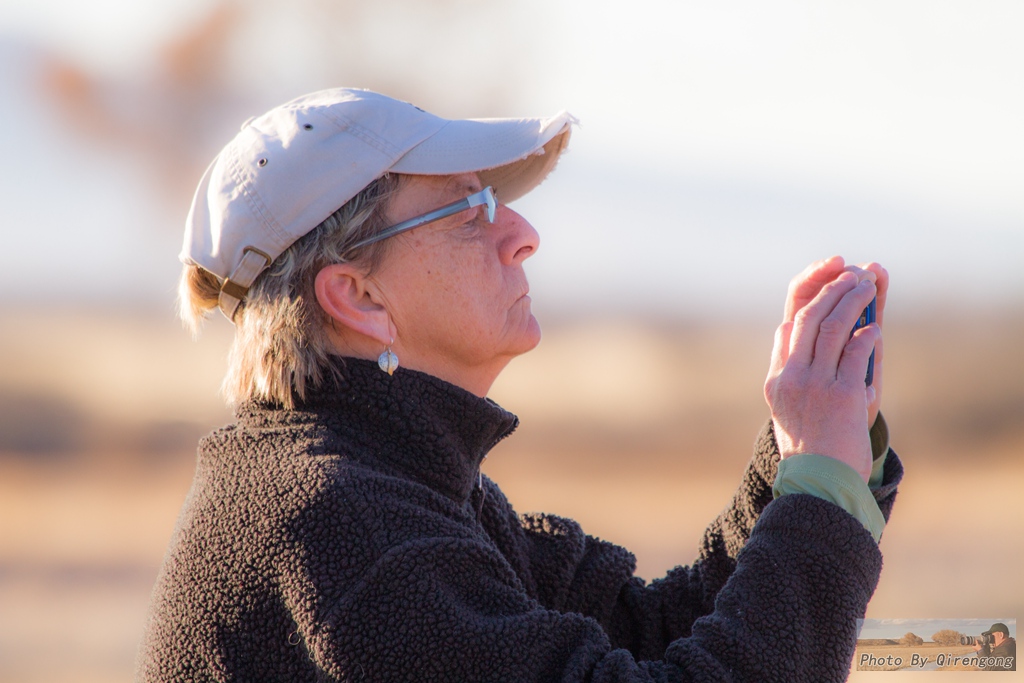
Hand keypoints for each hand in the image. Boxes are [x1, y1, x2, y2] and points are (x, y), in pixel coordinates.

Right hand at [765, 265, 881, 481]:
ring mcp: (815, 385)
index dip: (805, 298)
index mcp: (776, 380)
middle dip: (831, 289)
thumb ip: (792, 374)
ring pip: (833, 327)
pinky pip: (857, 350)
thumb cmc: (811, 450)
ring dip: (853, 300)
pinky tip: (875, 327)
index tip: (823, 280)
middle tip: (850, 273)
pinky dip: (867, 334)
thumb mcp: (789, 411)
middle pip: (808, 317)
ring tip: (866, 284)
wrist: (819, 485)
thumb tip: (797, 334)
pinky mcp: (842, 395)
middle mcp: (791, 377)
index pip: (786, 328)